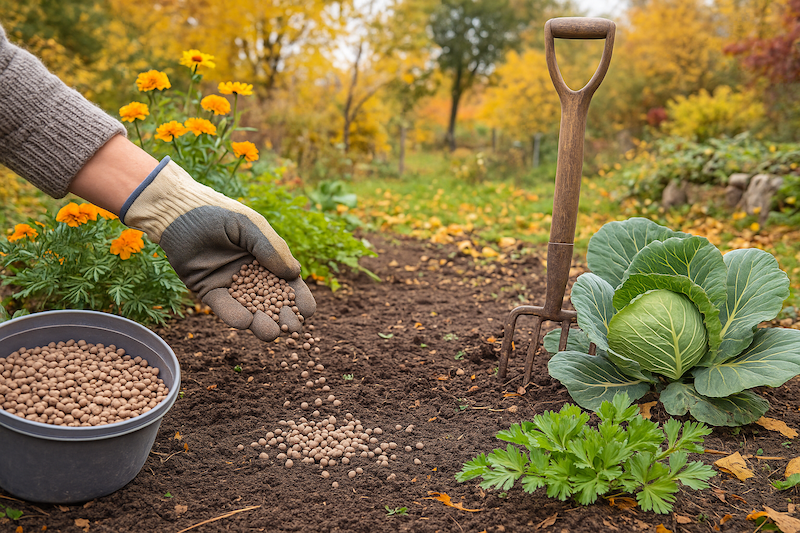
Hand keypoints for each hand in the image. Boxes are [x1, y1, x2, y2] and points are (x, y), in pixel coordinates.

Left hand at [120, 158, 315, 339]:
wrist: (177, 210)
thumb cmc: (218, 213)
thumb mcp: (250, 226)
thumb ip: (272, 248)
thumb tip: (294, 274)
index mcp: (268, 260)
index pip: (289, 283)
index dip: (299, 298)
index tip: (307, 310)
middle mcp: (252, 275)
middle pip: (273, 301)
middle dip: (284, 316)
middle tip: (292, 327)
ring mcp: (231, 286)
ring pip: (251, 309)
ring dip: (262, 322)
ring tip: (272, 333)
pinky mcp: (209, 292)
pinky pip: (224, 308)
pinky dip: (234, 316)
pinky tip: (245, 321)